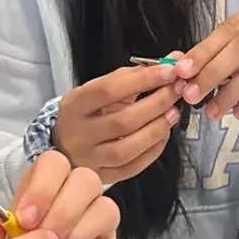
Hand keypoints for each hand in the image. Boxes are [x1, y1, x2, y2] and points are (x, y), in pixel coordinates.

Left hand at [11, 150, 118, 238]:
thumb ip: (2, 228)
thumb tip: (2, 220)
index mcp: (48, 186)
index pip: (55, 164)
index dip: (42, 187)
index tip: (24, 219)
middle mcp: (79, 198)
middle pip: (87, 180)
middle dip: (62, 210)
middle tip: (41, 237)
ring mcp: (99, 225)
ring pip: (106, 209)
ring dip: (75, 234)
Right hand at [52, 61, 185, 186]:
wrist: (62, 144)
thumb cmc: (86, 113)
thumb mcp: (98, 89)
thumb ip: (133, 76)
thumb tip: (173, 62)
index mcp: (75, 106)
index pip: (109, 90)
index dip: (142, 80)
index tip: (169, 71)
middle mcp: (79, 134)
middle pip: (122, 121)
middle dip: (156, 104)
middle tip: (176, 91)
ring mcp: (89, 159)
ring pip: (127, 148)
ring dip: (156, 129)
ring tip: (172, 113)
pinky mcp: (100, 176)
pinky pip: (131, 168)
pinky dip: (153, 151)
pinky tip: (162, 135)